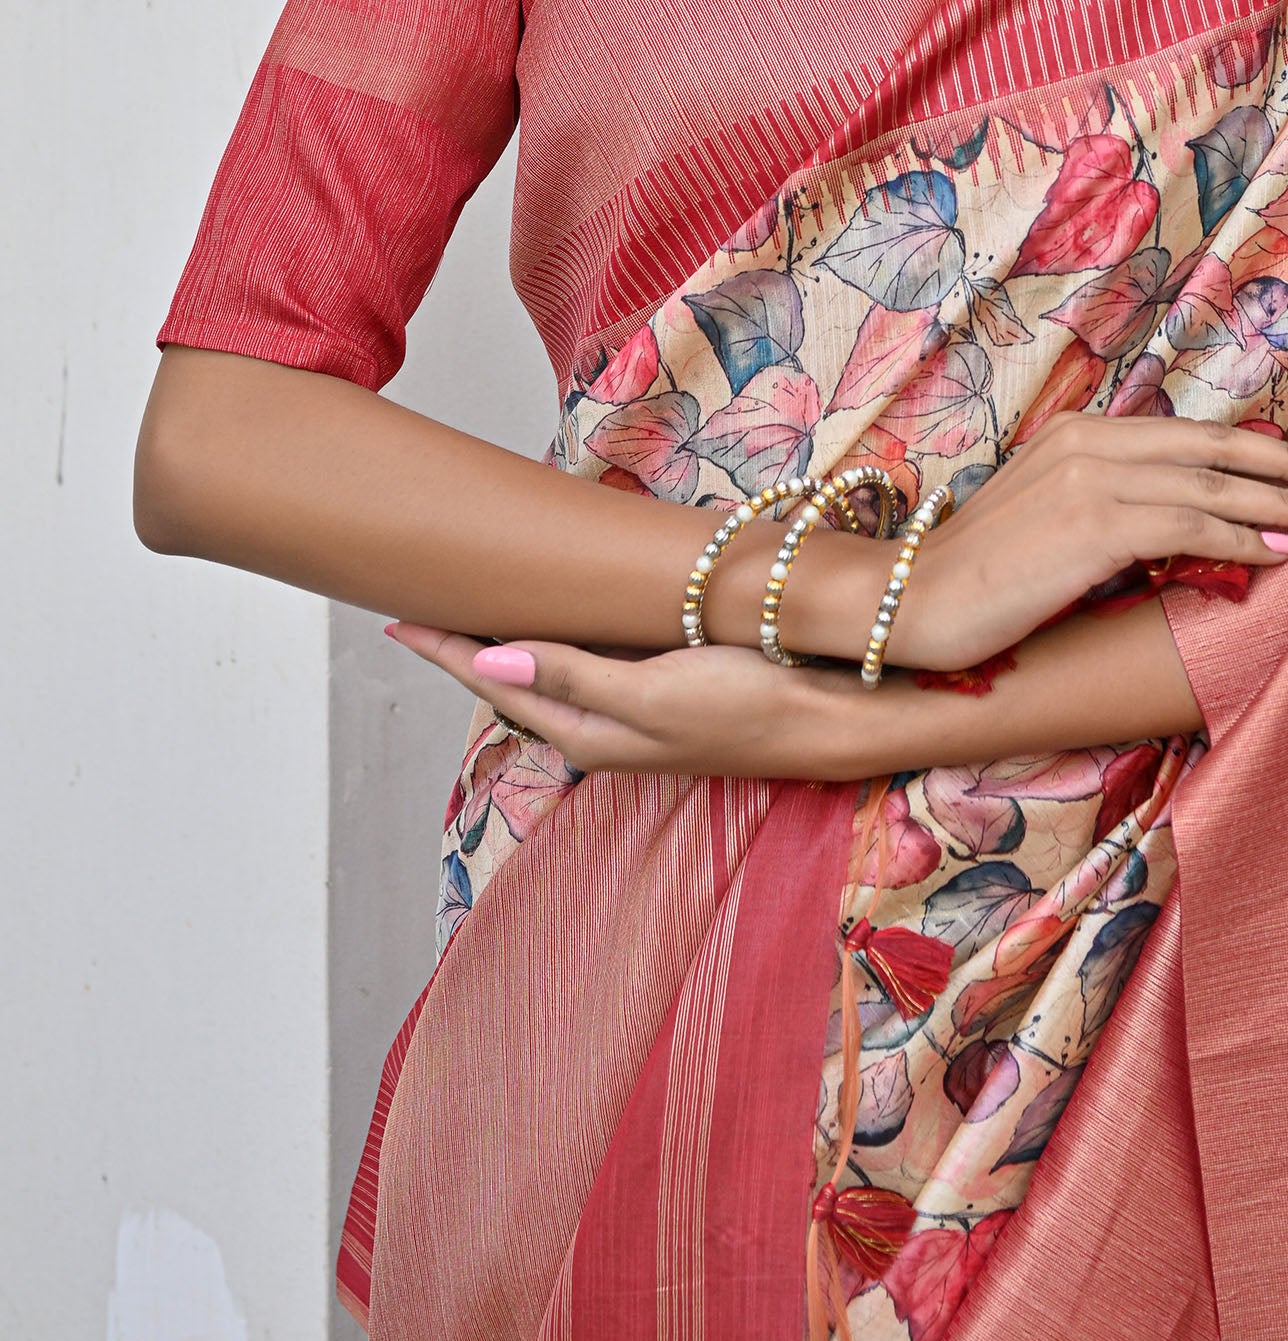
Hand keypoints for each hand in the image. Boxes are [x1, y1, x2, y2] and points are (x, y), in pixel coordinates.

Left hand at [384, 619, 854, 777]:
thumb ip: (573, 675)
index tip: (399, 619)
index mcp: (589, 733)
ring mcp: (636, 712)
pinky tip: (564, 620)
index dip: (448, 652)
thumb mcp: (654, 692)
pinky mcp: (667, 691)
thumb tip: (488, 661)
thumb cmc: (749, 704)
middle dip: (468, 649)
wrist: (834, 724)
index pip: (499, 685)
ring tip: (475, 611)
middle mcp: (603, 728)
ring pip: (552, 675)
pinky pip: (591, 665)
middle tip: (424, 607)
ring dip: (512, 644)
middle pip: (517, 683)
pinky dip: (561, 640)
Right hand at [894, 411, 1287, 673]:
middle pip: (1216, 448)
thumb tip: (1185, 528)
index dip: (1261, 448)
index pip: (1194, 435)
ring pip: (1213, 485)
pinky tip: (1282, 551)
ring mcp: (1093, 478)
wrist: (911, 600)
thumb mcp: (1055, 525)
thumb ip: (1115, 510)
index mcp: (1084, 433)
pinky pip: (1189, 526)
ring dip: (1282, 502)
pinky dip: (1242, 537)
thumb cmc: (983, 578)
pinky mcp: (1094, 524)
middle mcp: (1093, 441)